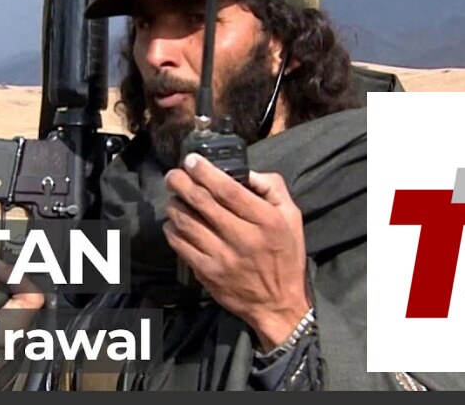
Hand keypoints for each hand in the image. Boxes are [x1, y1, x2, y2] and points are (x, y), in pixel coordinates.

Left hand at [164, 153, 310, 349]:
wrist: (278, 304)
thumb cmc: (285, 256)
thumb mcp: (292, 217)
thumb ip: (272, 188)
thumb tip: (245, 171)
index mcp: (265, 220)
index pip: (228, 190)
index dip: (205, 172)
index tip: (191, 160)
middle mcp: (242, 237)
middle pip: (201, 202)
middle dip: (181, 182)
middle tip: (173, 174)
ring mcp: (222, 257)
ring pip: (186, 222)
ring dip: (174, 204)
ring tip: (174, 197)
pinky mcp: (207, 273)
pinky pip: (180, 245)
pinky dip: (172, 229)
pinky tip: (174, 222)